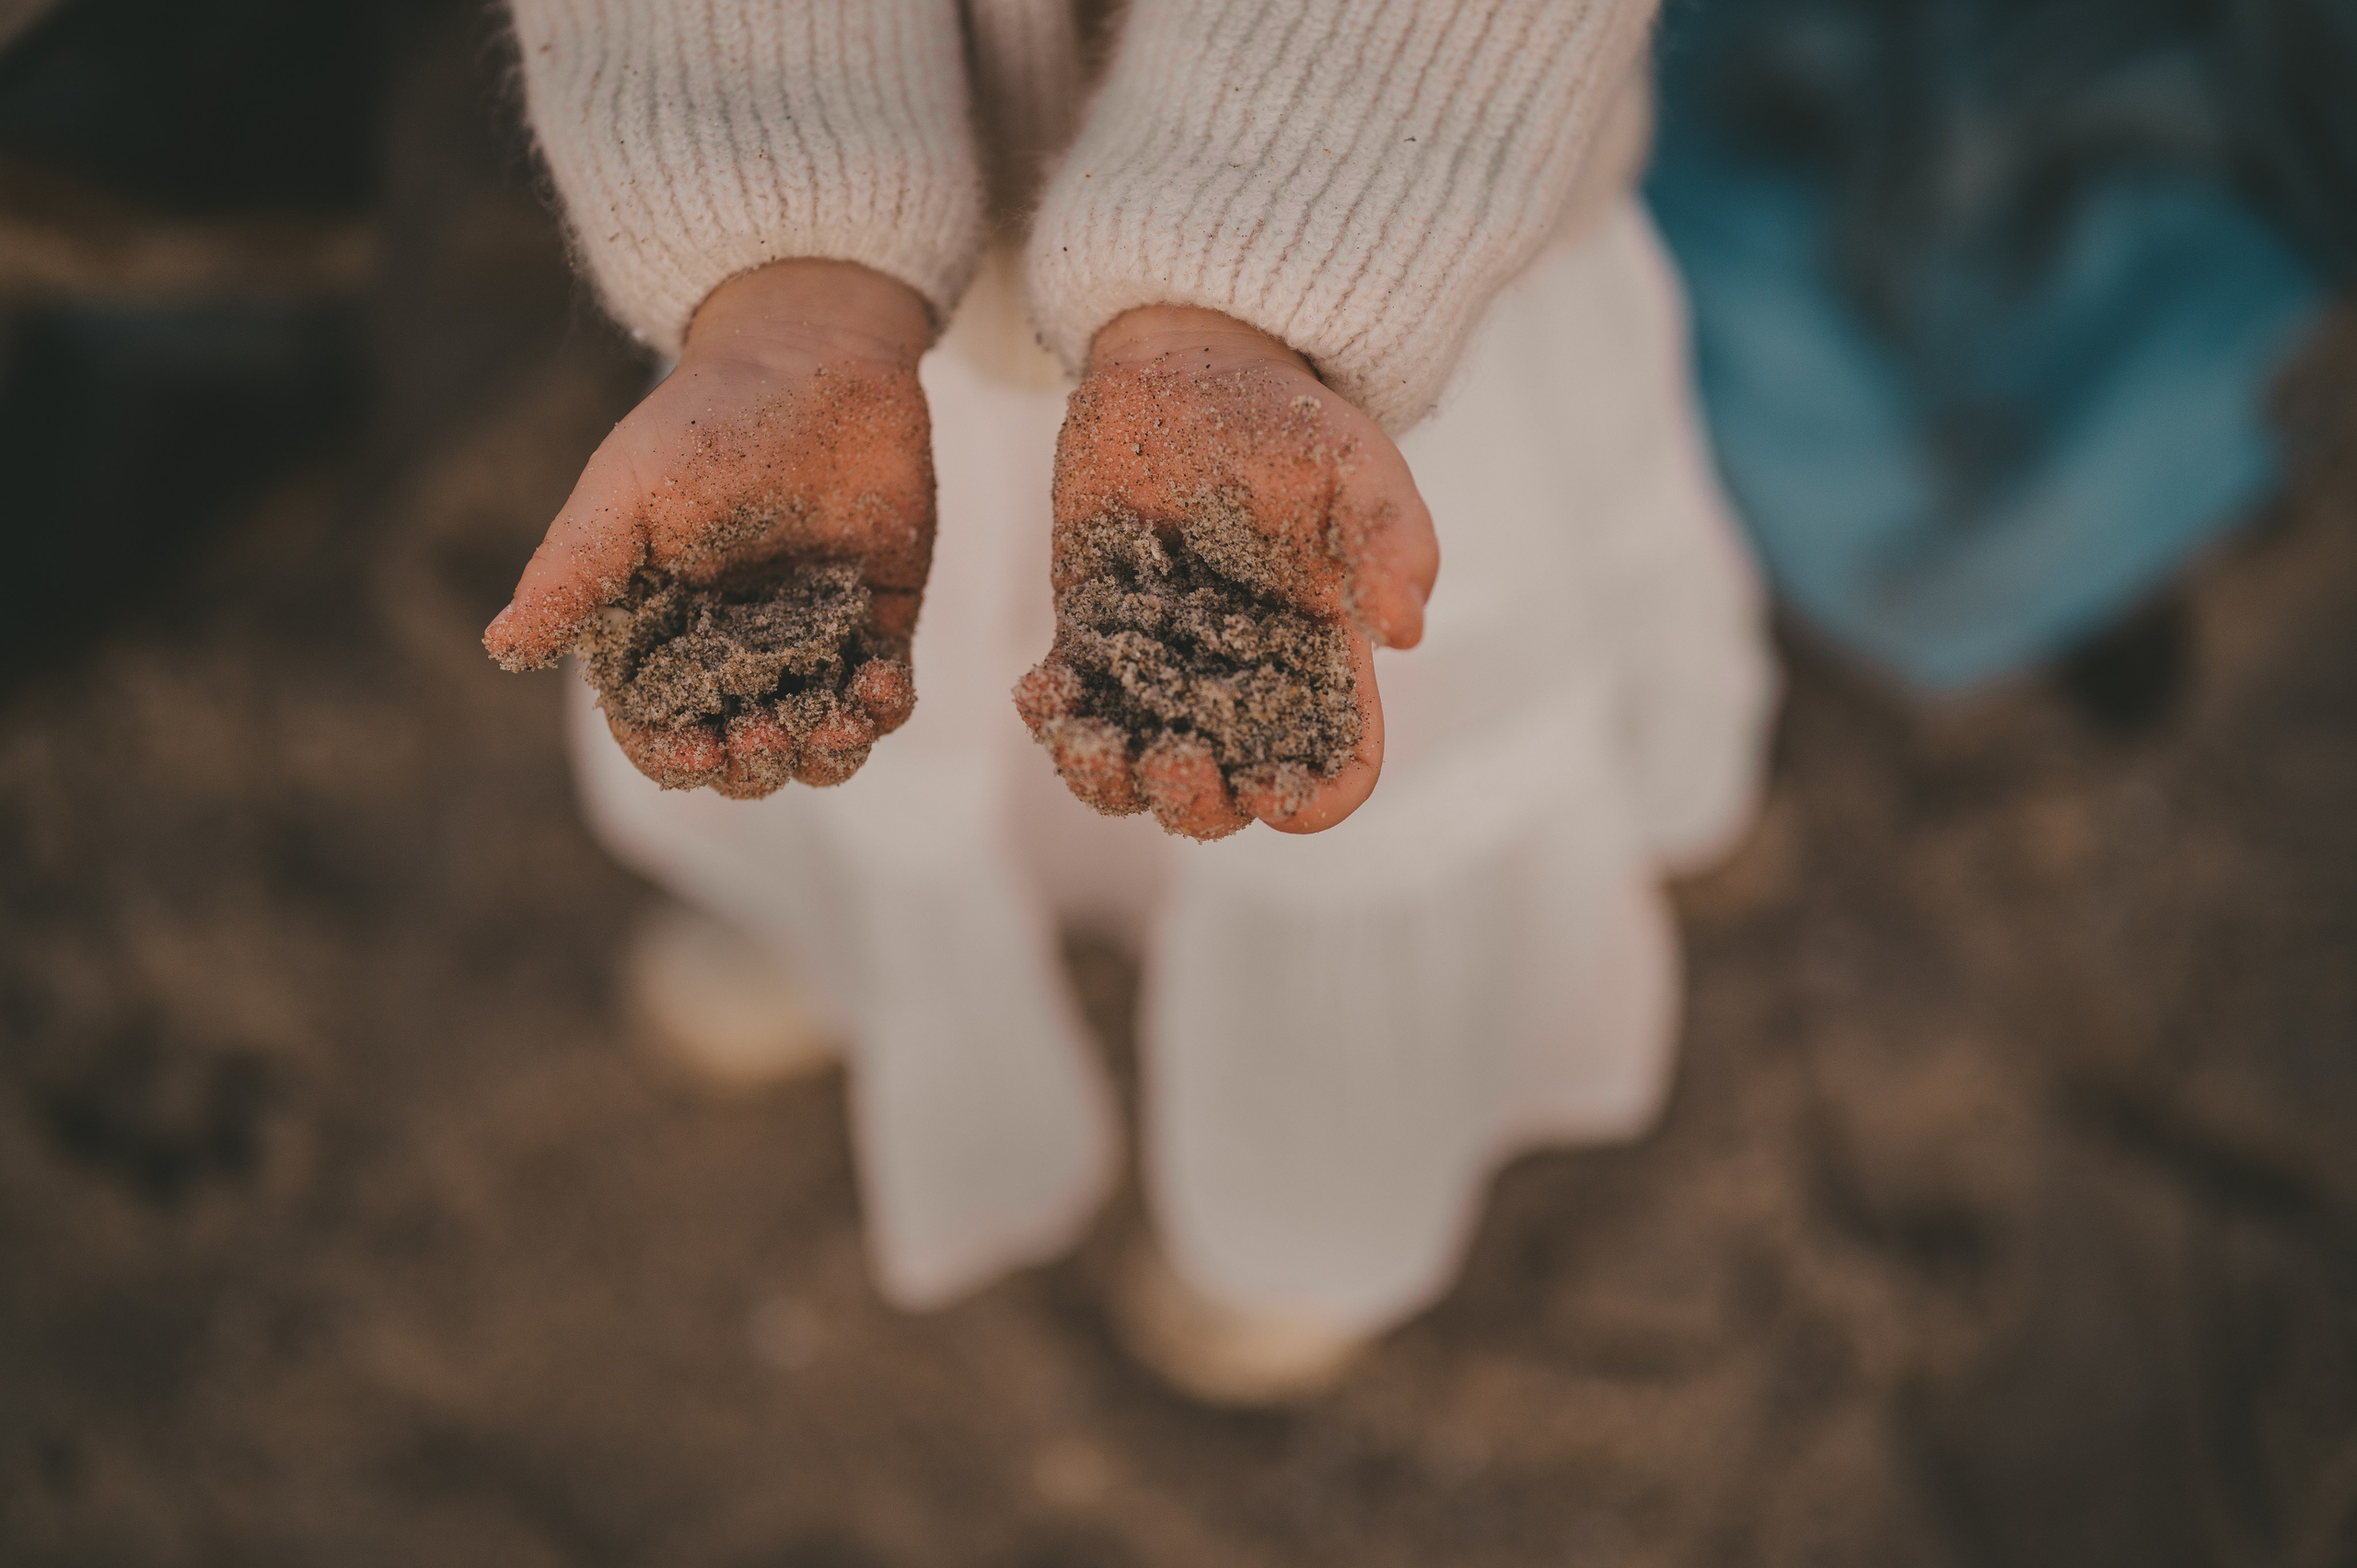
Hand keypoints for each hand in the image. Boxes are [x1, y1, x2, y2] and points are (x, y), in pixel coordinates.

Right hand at [484, 259, 934, 796]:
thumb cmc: (706, 418)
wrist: (815, 358)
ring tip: (835, 727)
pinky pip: (884, 693)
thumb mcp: (627, 489)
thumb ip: (574, 569)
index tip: (694, 751)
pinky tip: (879, 689)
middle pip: (743, 749)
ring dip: (825, 752)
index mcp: (665, 632)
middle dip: (753, 761)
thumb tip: (504, 646)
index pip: (660, 725)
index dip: (673, 755)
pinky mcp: (878, 620)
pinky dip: (882, 708)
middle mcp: (738, 650)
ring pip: (818, 738)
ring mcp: (813, 640)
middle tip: (763, 733)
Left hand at [1016, 306, 1438, 837]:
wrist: (1188, 363)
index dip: (1311, 800)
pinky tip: (1040, 690)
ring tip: (1087, 741)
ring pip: (1137, 771)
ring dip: (1110, 779)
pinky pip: (1073, 708)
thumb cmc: (1290, 419)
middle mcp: (1243, 685)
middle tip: (1171, 758)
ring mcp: (1163, 667)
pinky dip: (1054, 718)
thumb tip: (1407, 633)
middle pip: (1226, 795)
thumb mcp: (1358, 468)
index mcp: (1322, 665)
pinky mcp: (1091, 636)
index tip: (1274, 792)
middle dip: (1196, 802)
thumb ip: (1393, 541)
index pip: (1334, 767)